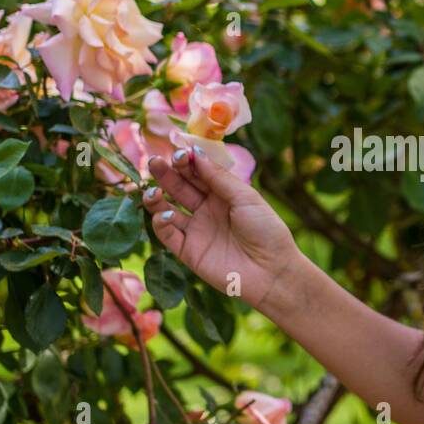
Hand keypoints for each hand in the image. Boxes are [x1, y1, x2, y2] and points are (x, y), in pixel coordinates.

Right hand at [143, 147, 301, 315]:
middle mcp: (206, 210)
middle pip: (180, 187)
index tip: (180, 154)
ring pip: (167, 209)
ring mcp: (196, 230)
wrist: (271, 271)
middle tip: (154, 162)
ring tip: (152, 191)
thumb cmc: (266, 231)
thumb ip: (218, 177)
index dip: (187, 162)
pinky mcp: (188, 251)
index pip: (198, 173)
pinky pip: (167, 234)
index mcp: (222, 194)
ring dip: (156, 198)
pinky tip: (166, 215)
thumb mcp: (245, 197)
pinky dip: (161, 223)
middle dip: (166, 174)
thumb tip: (195, 153)